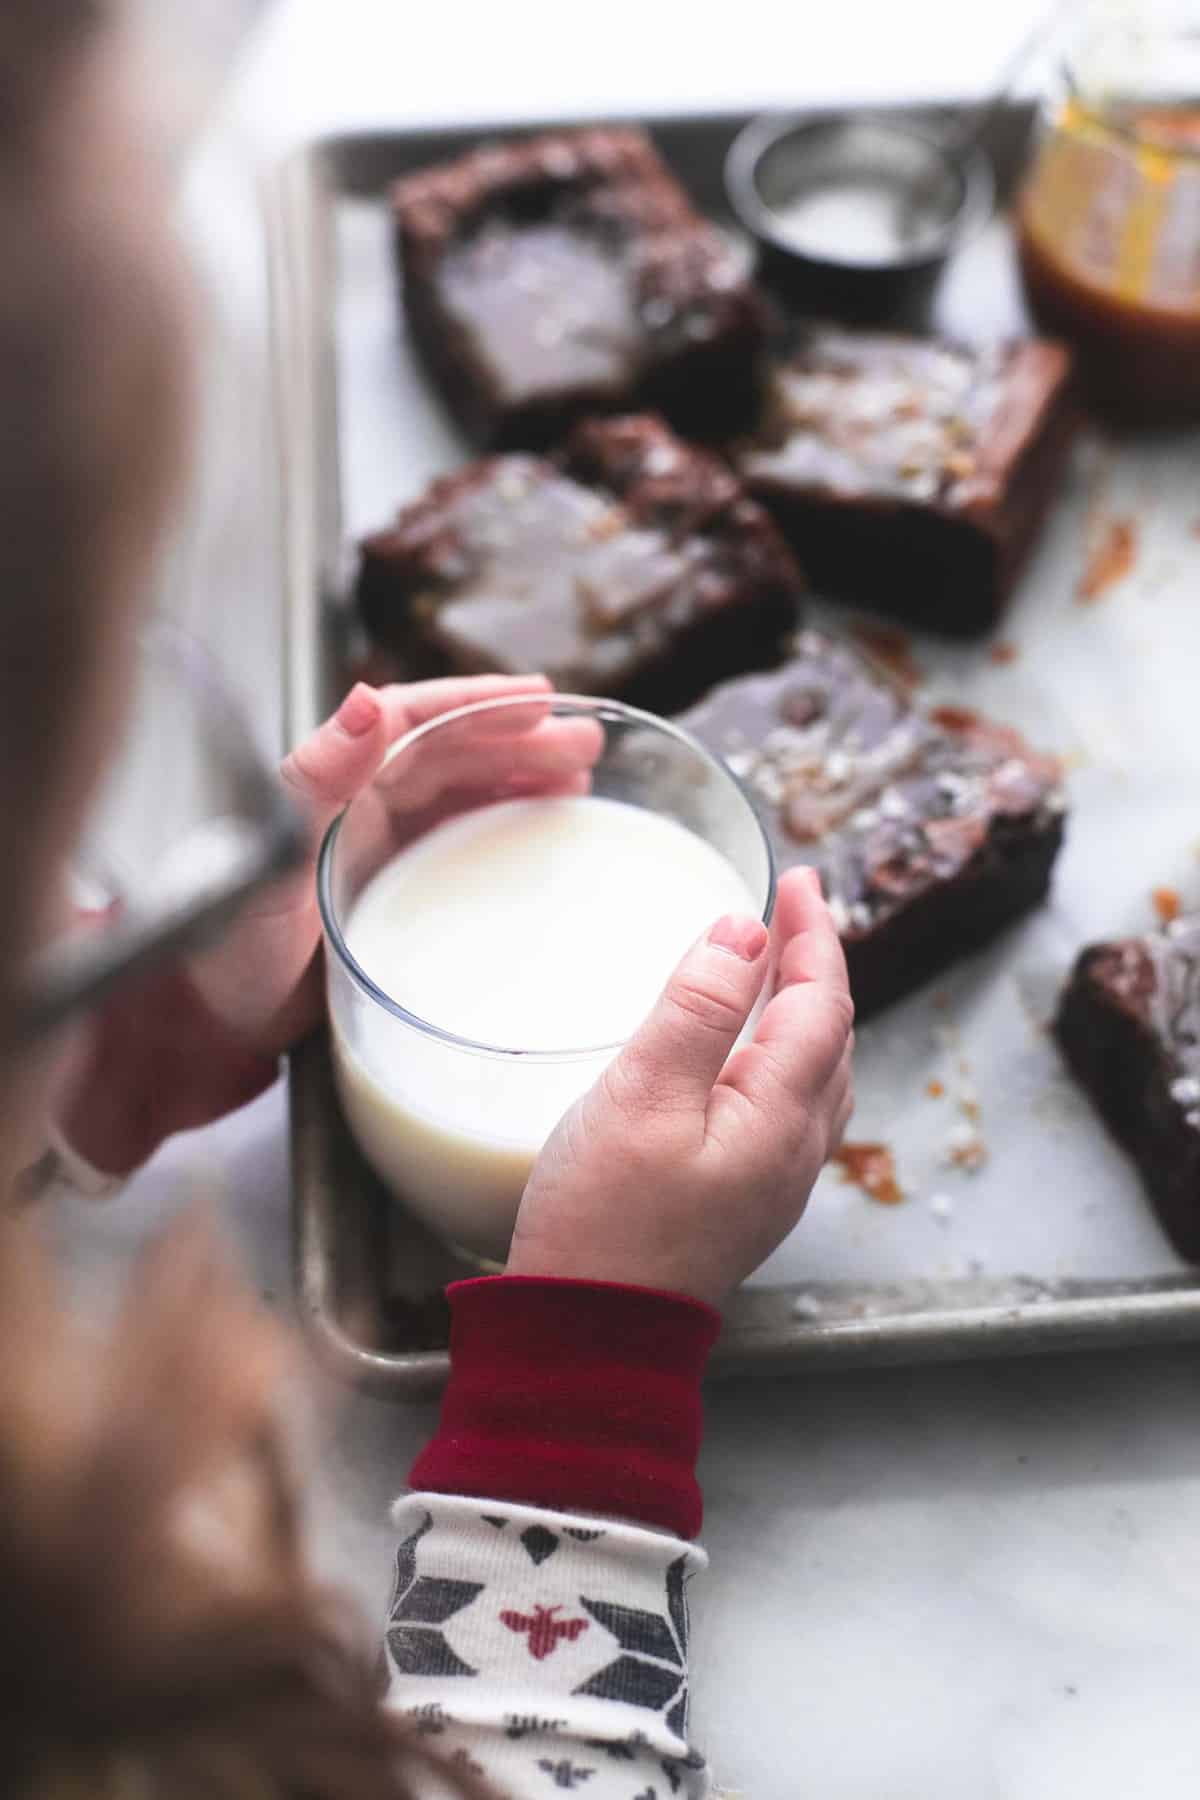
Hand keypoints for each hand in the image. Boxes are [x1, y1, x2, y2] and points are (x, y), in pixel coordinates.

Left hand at [59, 673, 598, 1174]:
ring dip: (520, 777)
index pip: (413, 721)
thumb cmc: (224, 948)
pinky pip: (460, 844)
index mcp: (330, 785)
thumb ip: (315, 780)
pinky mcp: (393, 895)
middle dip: (519, 739)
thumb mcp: (270, 858)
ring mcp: (378, 849)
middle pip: (451, 753)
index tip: (538, 700)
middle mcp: (357, 807)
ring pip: (462, 793)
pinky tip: (543, 830)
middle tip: (585, 741)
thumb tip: (366, 703)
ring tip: (580, 776)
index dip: (478, 703)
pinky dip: (505, 829)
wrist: (207, 1030)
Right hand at [507, 868, 853, 1305]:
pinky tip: (748, 1057)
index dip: (816, 936)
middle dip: (817, 967)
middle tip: (794, 911)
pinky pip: (788, 1109)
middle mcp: (794, 1151)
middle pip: (830, 1037)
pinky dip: (782, 1057)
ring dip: (806, 1012)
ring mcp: (772, 1184)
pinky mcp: (741, 1204)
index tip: (802, 880)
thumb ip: (697, 1011)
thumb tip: (744, 933)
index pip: (821, 1004)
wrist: (588, 1338)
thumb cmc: (604, 1220)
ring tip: (781, 968)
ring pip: (816, 1076)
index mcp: (781, 1117)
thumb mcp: (642, 1098)